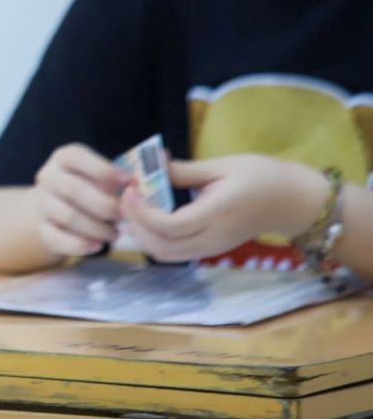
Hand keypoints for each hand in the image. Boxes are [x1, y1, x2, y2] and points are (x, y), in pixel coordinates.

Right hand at [32, 143, 130, 256]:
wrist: (54, 207)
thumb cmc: (88, 187)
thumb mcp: (100, 175)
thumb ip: (119, 177)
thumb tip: (147, 174)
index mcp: (63, 158)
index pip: (76, 157)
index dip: (103, 169)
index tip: (129, 182)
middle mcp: (48, 178)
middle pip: (72, 189)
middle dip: (104, 204)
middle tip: (125, 216)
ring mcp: (42, 204)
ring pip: (68, 216)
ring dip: (97, 228)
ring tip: (115, 234)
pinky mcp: (42, 229)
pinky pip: (57, 239)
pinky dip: (80, 245)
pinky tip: (98, 247)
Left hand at [120, 154, 326, 262]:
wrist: (294, 202)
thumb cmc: (262, 176)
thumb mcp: (222, 166)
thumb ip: (184, 170)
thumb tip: (152, 163)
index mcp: (216, 214)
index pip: (169, 226)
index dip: (142, 212)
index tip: (129, 190)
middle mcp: (213, 238)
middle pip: (162, 247)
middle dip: (136, 226)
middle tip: (123, 199)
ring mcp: (213, 248)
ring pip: (167, 255)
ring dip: (142, 236)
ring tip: (131, 209)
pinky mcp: (213, 250)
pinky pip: (177, 253)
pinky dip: (155, 241)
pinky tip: (148, 218)